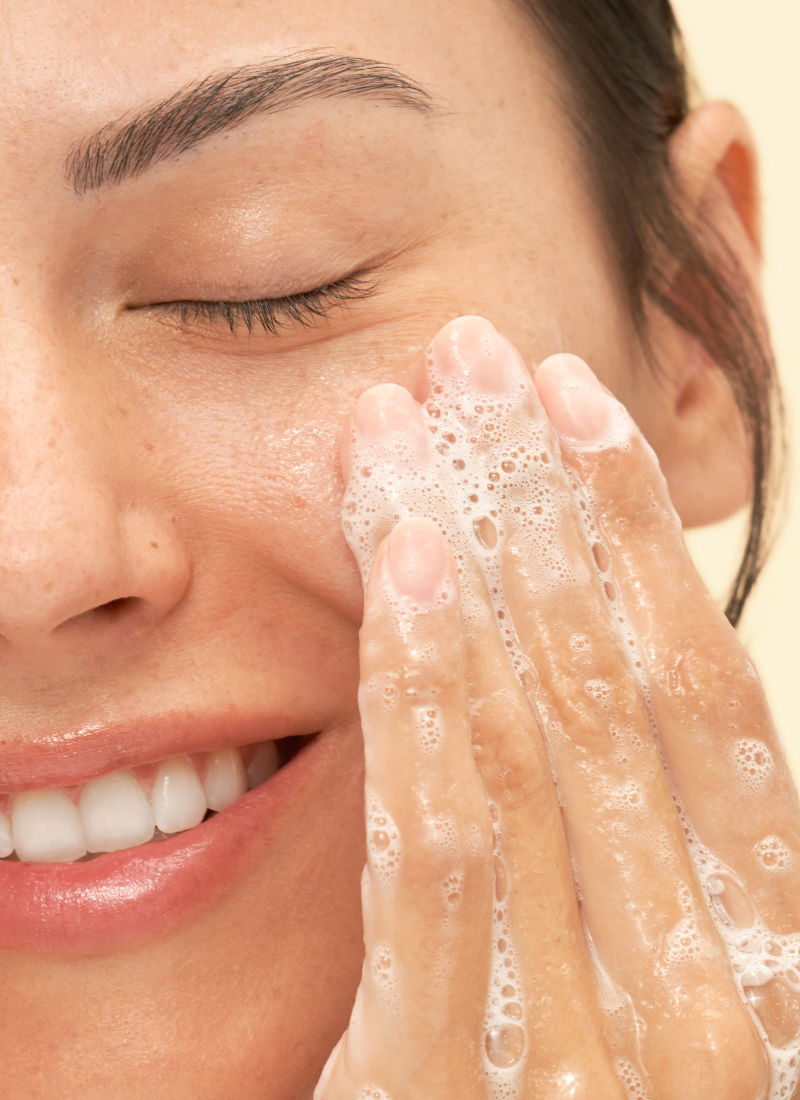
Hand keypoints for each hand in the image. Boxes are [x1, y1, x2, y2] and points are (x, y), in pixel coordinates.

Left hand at [316, 316, 799, 1099]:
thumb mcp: (650, 980)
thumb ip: (634, 845)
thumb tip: (599, 653)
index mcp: (766, 940)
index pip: (700, 688)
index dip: (638, 530)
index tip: (570, 399)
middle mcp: (708, 977)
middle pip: (614, 679)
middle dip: (543, 501)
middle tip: (477, 358)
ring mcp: (590, 1035)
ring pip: (534, 735)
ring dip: (477, 557)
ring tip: (416, 424)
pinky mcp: (450, 1079)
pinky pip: (443, 852)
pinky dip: (428, 697)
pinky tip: (405, 570)